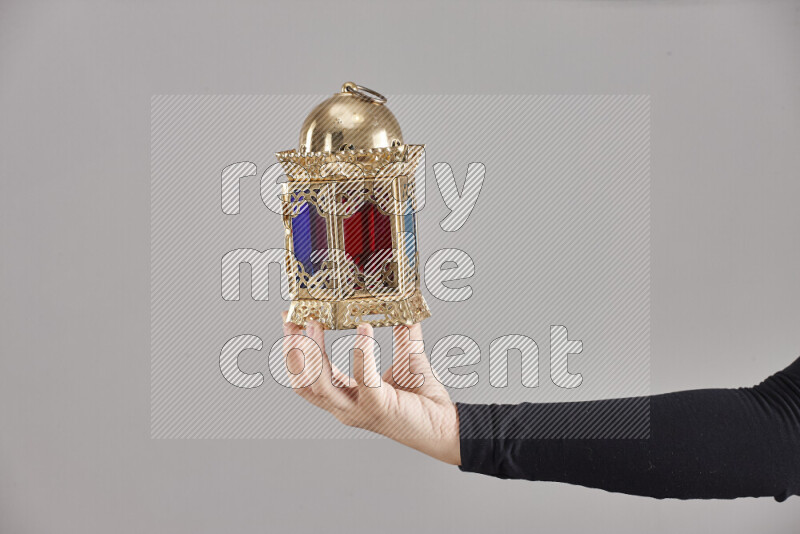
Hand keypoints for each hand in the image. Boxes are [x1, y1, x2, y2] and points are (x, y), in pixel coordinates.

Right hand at [281, 312, 460, 464]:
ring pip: (320, 385)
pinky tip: (363, 330)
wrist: (446, 425)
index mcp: (345, 395)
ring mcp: (359, 410)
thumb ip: (403, 336)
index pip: (305, 375)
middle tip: (293, 318)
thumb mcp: (407, 361)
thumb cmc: (423, 400)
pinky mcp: (379, 407)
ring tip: (316, 323)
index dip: (293, 347)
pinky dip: (361, 352)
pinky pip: (362, 378)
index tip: (289, 317)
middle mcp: (345, 406)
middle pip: (303, 381)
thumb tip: (404, 308)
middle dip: (293, 349)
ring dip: (314, 352)